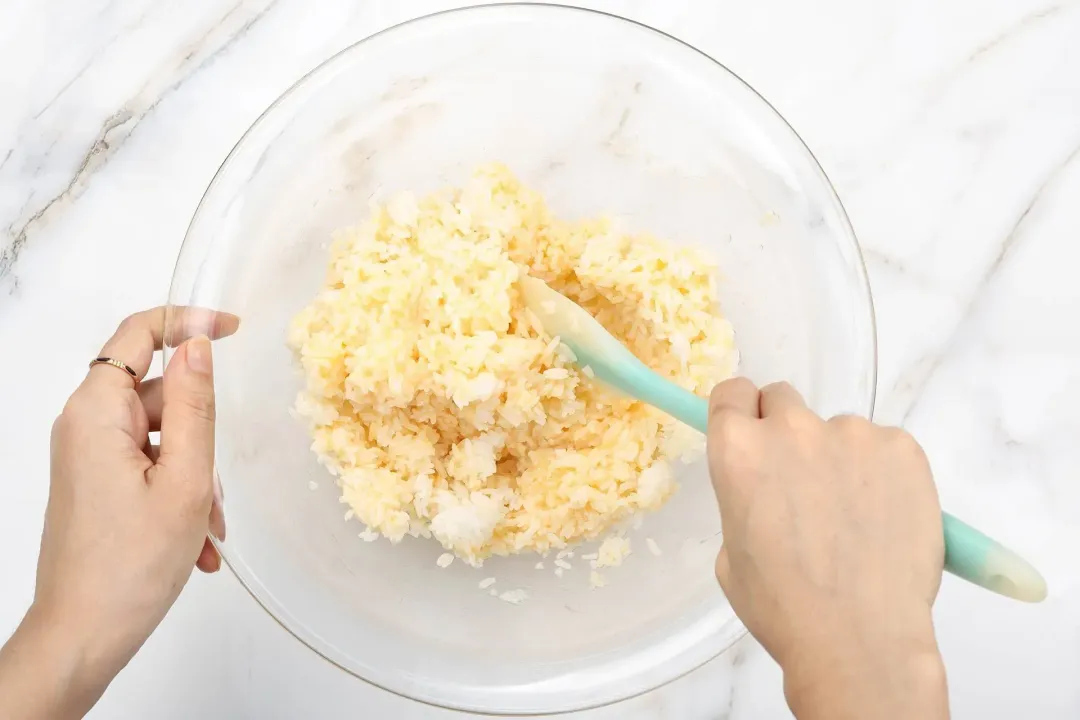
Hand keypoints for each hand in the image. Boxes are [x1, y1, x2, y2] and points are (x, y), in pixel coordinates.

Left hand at [0, 308, 236, 718]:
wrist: (83, 635)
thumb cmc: (130, 565)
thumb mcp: (185, 480)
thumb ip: (196, 407)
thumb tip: (199, 345)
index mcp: (96, 413)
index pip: (138, 333)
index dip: (187, 320)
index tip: (232, 328)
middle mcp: (84, 427)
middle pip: (158, 394)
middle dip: (201, 434)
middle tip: (216, 486)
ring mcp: (88, 457)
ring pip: (161, 438)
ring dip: (195, 476)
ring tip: (205, 529)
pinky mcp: (95, 484)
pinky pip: (149, 467)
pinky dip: (178, 495)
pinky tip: (194, 542)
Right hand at [707, 378, 947, 719]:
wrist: (860, 638)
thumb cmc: (783, 607)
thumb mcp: (732, 553)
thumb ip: (744, 501)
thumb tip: (770, 493)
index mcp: (738, 451)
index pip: (731, 393)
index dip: (741, 414)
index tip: (751, 434)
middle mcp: (791, 428)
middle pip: (783, 400)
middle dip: (787, 433)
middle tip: (803, 484)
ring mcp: (852, 434)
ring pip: (839, 431)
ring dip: (840, 459)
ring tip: (854, 519)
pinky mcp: (902, 448)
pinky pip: (885, 448)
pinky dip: (883, 475)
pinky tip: (885, 520)